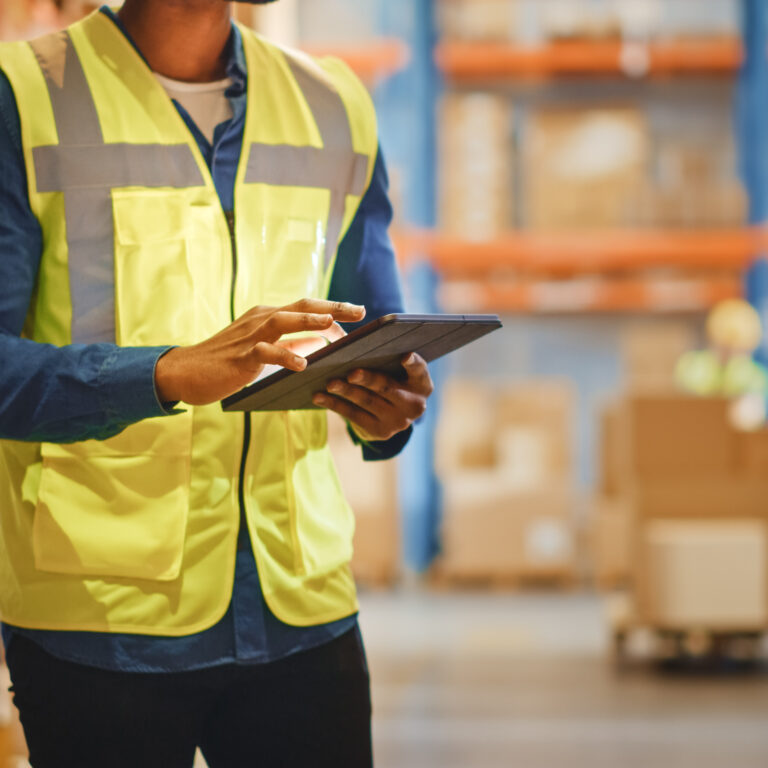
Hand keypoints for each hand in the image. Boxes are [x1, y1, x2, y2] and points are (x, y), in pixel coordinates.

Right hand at [155, 299, 364, 404]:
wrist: (185, 372)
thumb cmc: (226, 362)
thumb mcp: (263, 351)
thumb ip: (289, 346)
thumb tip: (317, 346)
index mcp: (267, 317)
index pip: (305, 307)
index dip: (332, 308)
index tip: (357, 312)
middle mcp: (260, 320)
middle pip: (300, 306)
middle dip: (331, 307)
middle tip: (359, 311)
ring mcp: (249, 336)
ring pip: (282, 321)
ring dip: (308, 321)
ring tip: (331, 324)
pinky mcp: (240, 357)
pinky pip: (265, 353)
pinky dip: (284, 357)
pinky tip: (302, 365)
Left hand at [313, 353, 432, 441]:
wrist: (391, 416)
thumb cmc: (391, 381)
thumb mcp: (396, 371)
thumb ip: (386, 358)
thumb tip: (351, 345)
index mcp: (422, 385)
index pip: (419, 371)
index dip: (414, 363)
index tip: (405, 355)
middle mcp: (414, 405)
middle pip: (387, 388)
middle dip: (368, 379)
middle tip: (351, 373)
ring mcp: (397, 421)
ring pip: (367, 402)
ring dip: (346, 391)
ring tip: (330, 383)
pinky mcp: (379, 432)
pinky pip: (354, 416)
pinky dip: (334, 404)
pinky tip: (319, 396)